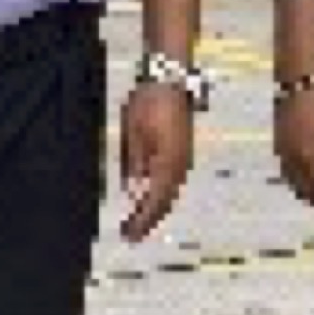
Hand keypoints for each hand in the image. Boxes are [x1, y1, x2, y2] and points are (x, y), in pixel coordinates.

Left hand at [115, 75, 196, 240]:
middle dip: (148, 219)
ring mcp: (185, 157)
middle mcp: (180, 165)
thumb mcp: (133, 136)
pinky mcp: (184, 149)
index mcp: (167, 164)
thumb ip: (133, 166)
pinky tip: (151, 195)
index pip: (154, 202)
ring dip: (156, 207)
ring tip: (140, 220)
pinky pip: (174, 179)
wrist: (170, 79)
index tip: (128, 235)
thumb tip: (131, 193)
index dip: (141, 221)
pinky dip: (162, 193)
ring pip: (171, 192)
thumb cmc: (148, 104)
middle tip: (131, 234)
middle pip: (165, 201)